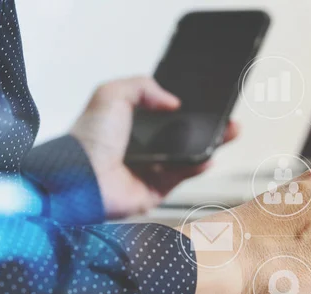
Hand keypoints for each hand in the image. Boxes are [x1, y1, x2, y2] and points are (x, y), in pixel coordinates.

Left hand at [70, 77, 238, 218]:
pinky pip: (182, 177)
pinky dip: (198, 167)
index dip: (184, 108)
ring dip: (209, 144)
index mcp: (128, 126)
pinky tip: (210, 156)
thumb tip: (172, 101)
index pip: (163, 115)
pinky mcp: (156, 190)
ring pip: (187, 156)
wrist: (82, 178)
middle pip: (181, 136)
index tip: (204, 102)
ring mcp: (149, 170)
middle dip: (204, 126)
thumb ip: (141, 86)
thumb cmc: (88, 138)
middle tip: (225, 117)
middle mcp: (140, 149)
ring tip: (229, 132)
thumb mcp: (111, 94)